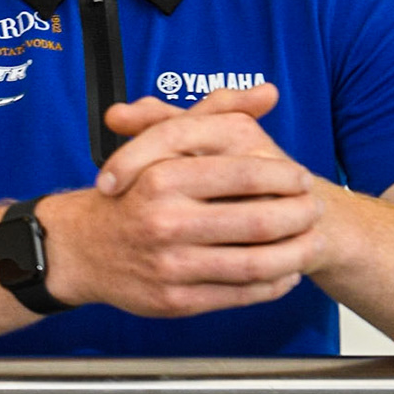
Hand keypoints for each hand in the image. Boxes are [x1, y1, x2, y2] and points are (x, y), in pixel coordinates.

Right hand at [42, 83, 326, 316]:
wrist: (79, 249)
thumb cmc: (127, 194)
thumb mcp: (160, 144)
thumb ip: (214, 113)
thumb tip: (267, 93)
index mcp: (160, 177)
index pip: (244, 175)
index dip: (283, 177)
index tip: (300, 177)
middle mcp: (164, 222)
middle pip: (258, 222)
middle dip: (299, 216)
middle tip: (314, 209)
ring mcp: (170, 265)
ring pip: (256, 264)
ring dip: (295, 254)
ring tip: (310, 242)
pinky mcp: (176, 301)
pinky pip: (241, 294)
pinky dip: (272, 283)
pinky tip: (283, 271)